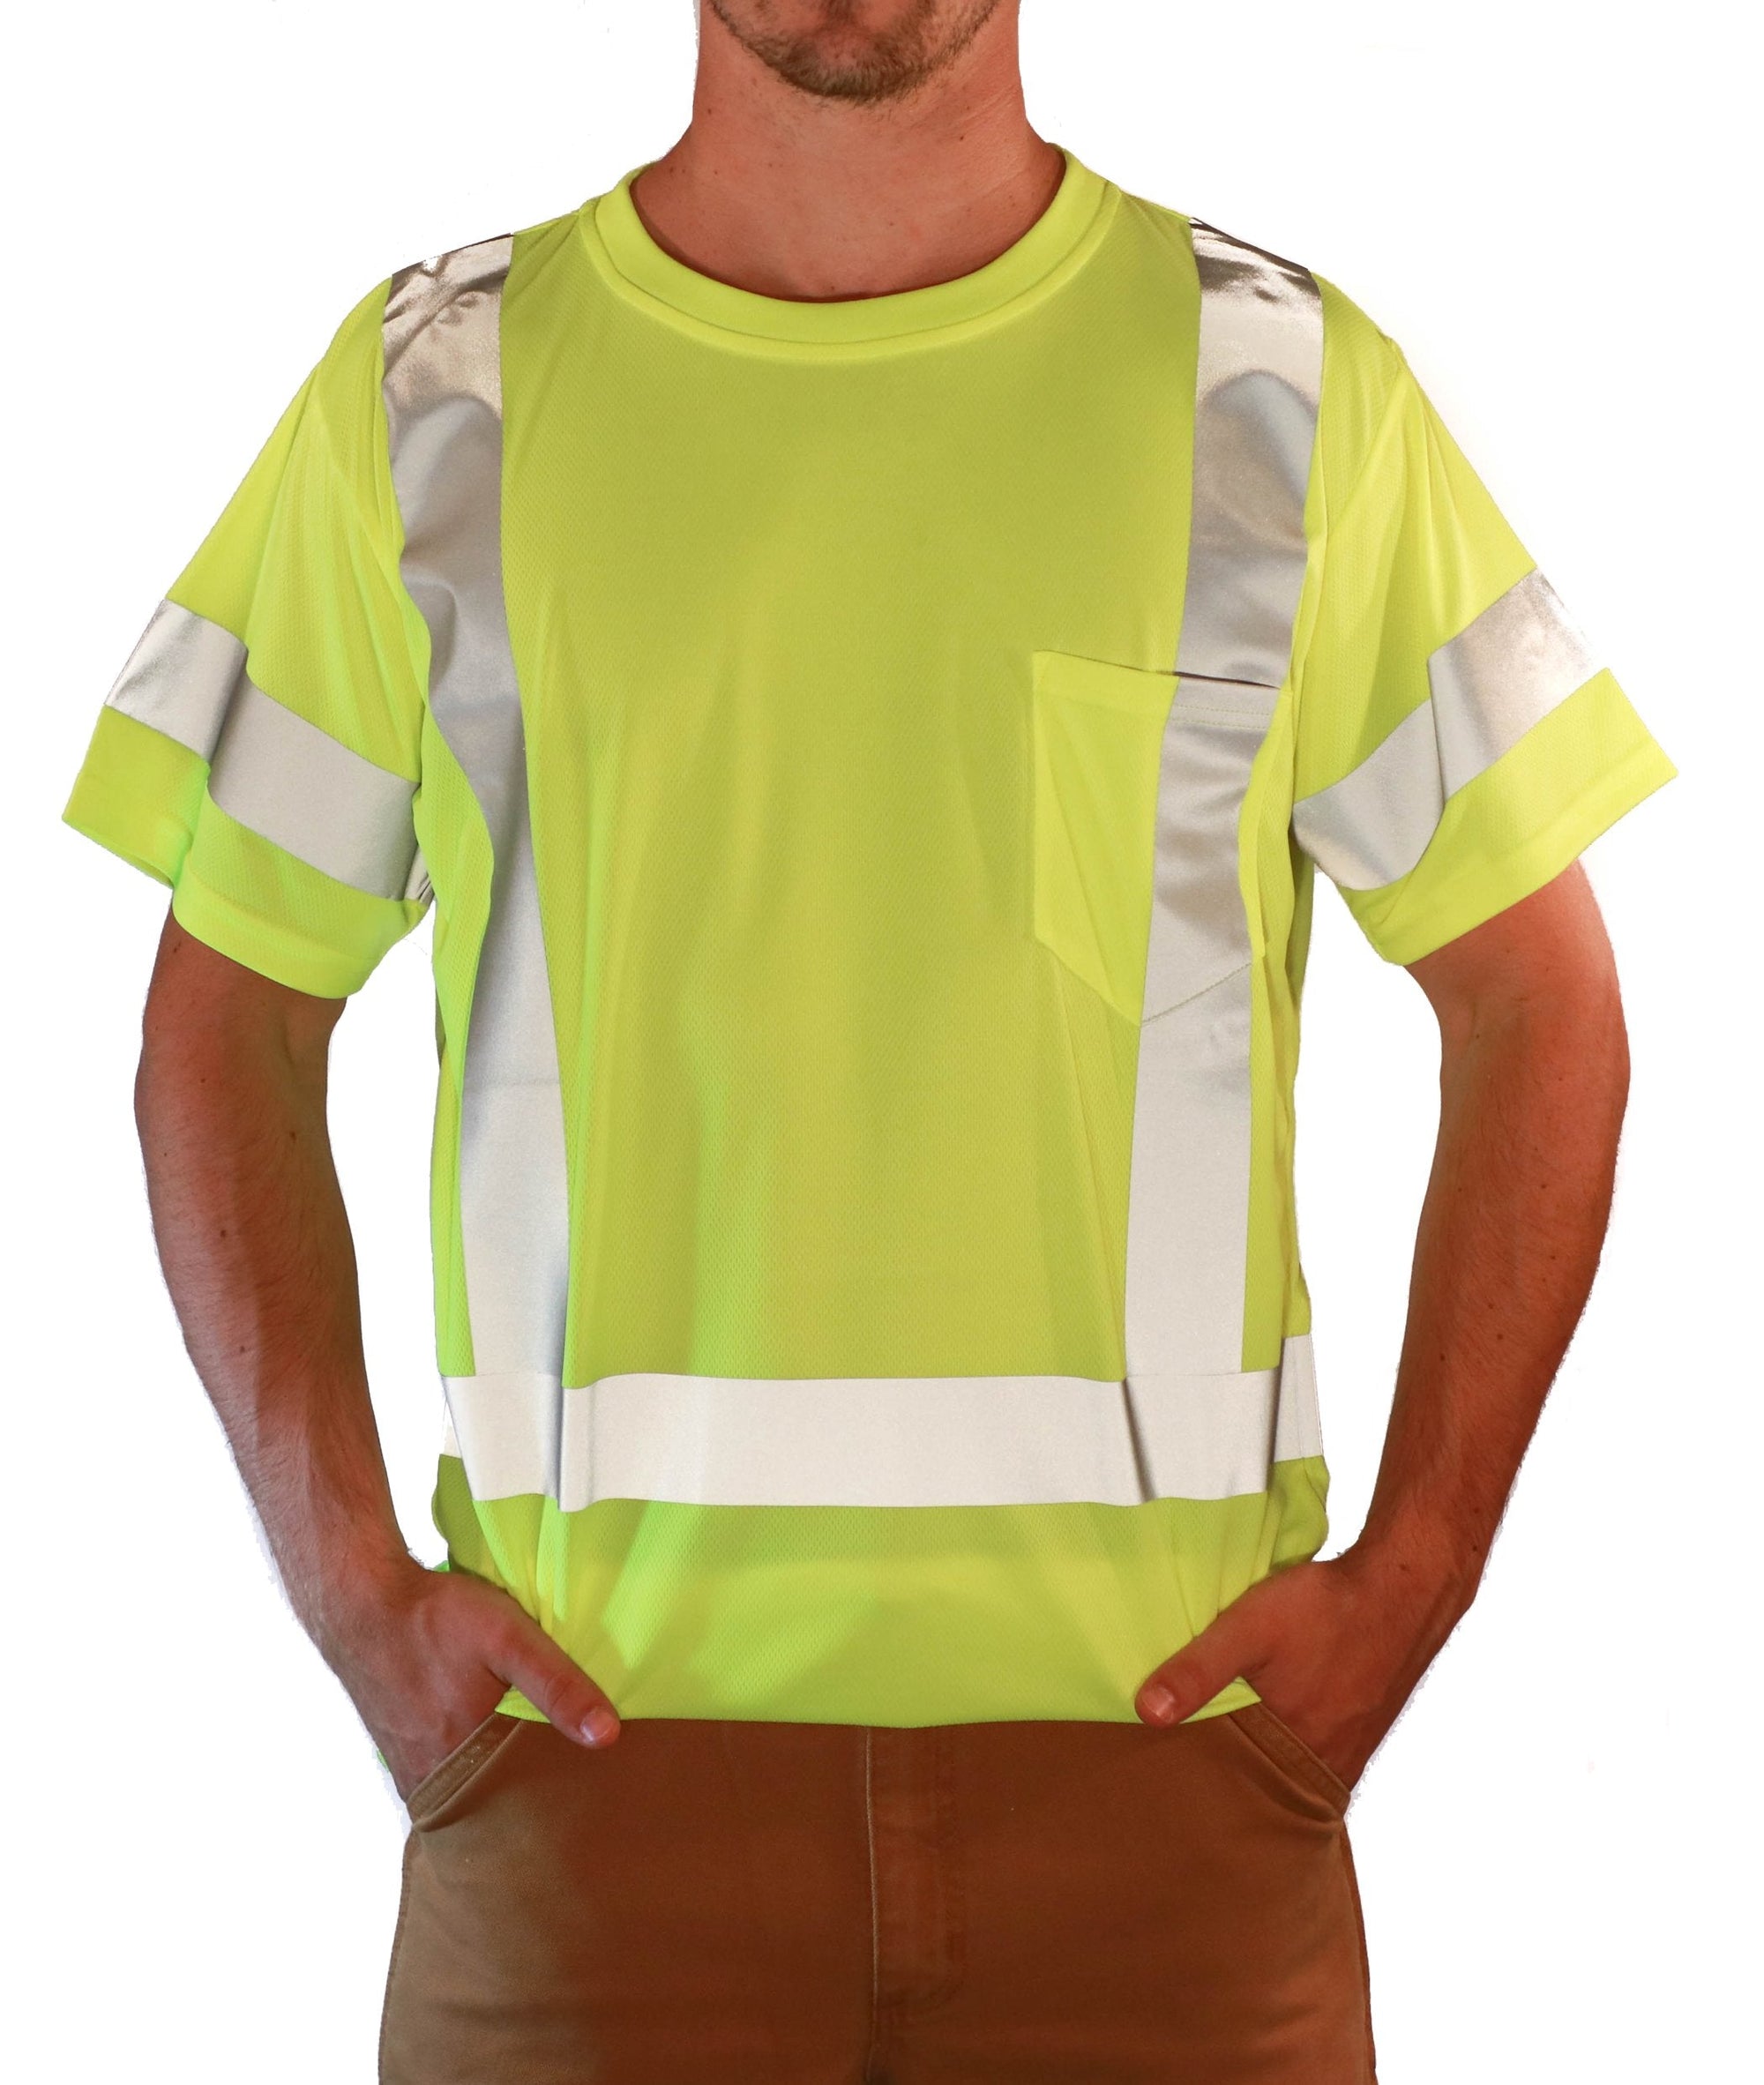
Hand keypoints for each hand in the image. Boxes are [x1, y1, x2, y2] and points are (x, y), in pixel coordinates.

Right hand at [311, 1554, 622, 1801]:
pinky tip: (486, 1746)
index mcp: (461, 1763)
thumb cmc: (435, 1618)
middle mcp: (430, 1780)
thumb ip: (557, 1685)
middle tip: (566, 1784)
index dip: (556, 1797)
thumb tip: (607, 1736)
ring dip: (497, 1781)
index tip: (588, 1793)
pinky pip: (444, 1777)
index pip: (523, 1805)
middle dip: (528, 1797)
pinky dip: (468, 1767)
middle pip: (494, 1803)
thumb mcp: (509, 1637)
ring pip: (467, 1791)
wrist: (361, 1602)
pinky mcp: (398, 1754)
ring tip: (534, 1767)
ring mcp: (409, 1771)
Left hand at [1133, 1545, 1472, 1790]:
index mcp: (1297, 1751)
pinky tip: (1281, 1711)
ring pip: (1294, 1761)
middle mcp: (1330, 1762)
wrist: (1402, 1585)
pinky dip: (1295, 1735)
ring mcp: (1354, 1747)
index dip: (1204, 1775)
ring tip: (1231, 1732)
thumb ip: (1199, 1670)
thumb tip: (1147, 1713)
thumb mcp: (1249, 1628)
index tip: (1171, 1769)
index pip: (1237, 1785)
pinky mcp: (1366, 1726)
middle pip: (1267, 1778)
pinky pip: (1321, 1745)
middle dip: (1232, 1770)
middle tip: (1193, 1756)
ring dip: (1265, 1750)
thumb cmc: (1326, 1607)